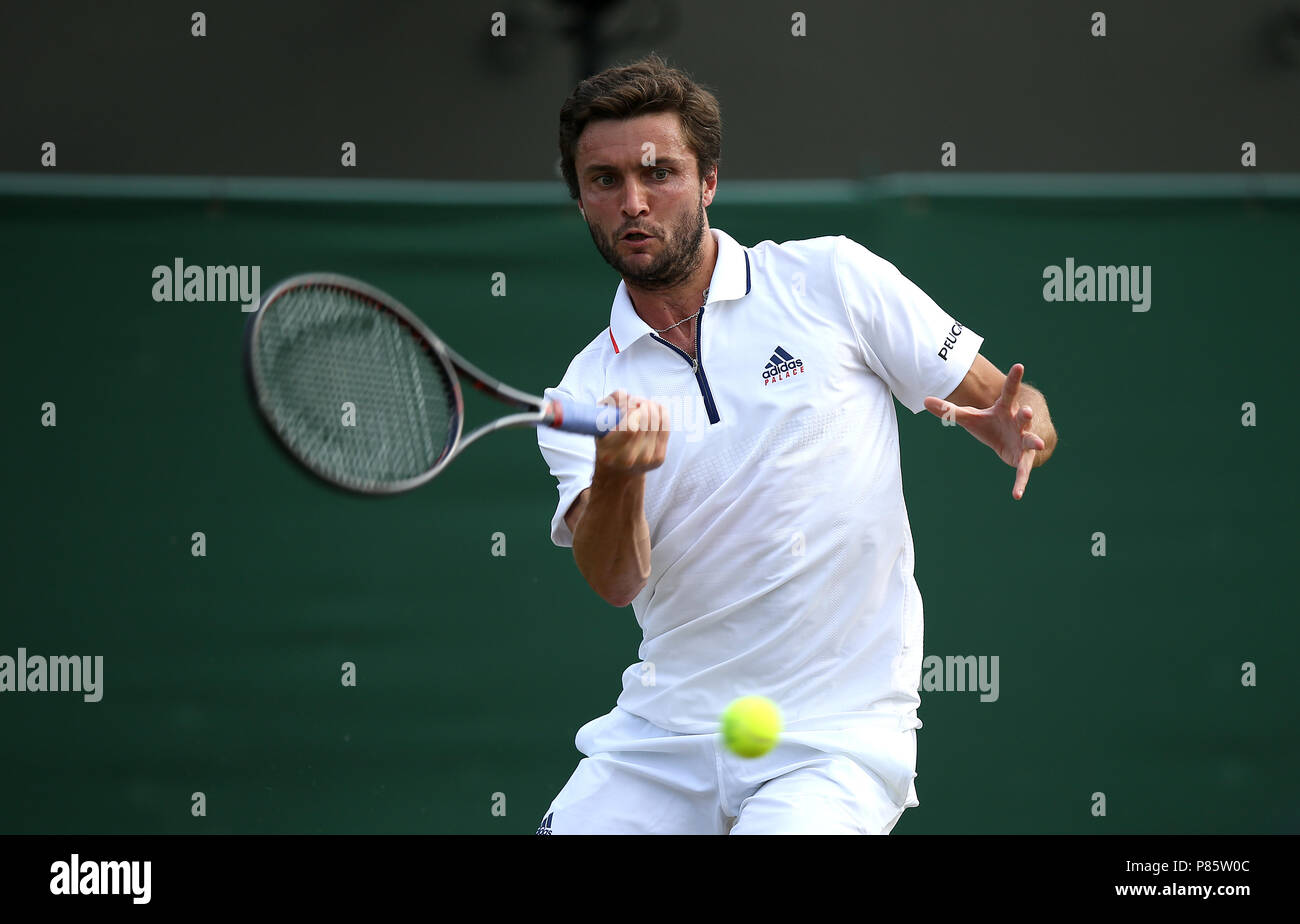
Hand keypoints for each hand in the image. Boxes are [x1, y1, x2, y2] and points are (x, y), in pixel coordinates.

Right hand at [594, 390, 669, 476]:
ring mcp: (646, 460)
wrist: (619, 471)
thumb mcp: (599, 424)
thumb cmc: (607, 441)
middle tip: (637, 401)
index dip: (632, 408)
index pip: (630, 427)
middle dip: (642, 404)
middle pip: (645, 422)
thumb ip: (608, 405)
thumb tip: (625, 395)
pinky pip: (665, 428)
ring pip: (656, 422)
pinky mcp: (659, 458)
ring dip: (651, 407)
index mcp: (609, 453)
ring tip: (644, 404)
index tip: (628, 403)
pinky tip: (656, 408)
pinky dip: (662, 413)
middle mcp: (629, 459)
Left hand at [923, 363, 1045, 499]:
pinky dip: (1020, 483)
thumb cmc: (990, 425)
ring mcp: (1023, 440)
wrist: (1009, 441)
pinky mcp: (1023, 459)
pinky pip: (1023, 471)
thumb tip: (924, 400)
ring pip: (1030, 440)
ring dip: (1033, 441)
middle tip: (1027, 411)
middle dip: (1026, 415)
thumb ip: (949, 410)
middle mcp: (1018, 423)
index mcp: (1005, 409)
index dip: (1013, 379)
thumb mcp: (969, 418)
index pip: (1009, 391)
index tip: (1019, 365)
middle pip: (1023, 417)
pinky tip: (1016, 495)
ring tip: (1038, 443)